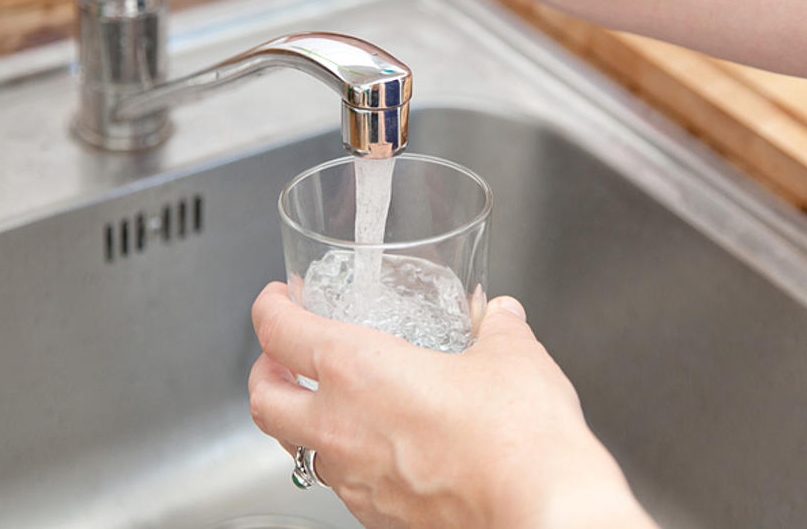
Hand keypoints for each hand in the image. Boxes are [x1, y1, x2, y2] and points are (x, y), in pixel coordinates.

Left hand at [248, 282, 655, 527]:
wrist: (542, 513)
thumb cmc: (519, 437)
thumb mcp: (512, 358)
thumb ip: (498, 328)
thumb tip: (500, 315)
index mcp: (357, 370)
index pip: (279, 331)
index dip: (270, 308)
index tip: (278, 299)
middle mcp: (340, 427)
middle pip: (263, 401)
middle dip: (264, 373)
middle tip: (281, 357)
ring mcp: (354, 481)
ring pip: (297, 449)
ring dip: (301, 421)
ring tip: (328, 404)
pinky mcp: (377, 519)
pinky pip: (340, 486)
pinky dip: (343, 461)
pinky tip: (377, 450)